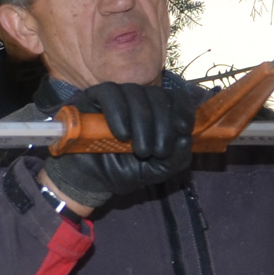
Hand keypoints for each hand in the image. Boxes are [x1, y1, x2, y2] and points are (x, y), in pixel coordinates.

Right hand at [42, 80, 195, 210]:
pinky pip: (110, 94)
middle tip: (157, 151)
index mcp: (155, 113)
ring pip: (135, 93)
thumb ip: (174, 159)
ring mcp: (115, 96)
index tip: (184, 128)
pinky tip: (122, 135)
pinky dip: (119, 112)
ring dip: (142, 123)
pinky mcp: (92, 96)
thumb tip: (186, 139)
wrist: (87, 181)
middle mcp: (137, 100)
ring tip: (140, 150)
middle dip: (162, 124)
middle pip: (157, 95)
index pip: (174, 98)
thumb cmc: (120, 171)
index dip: (182, 108)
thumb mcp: (153, 172)